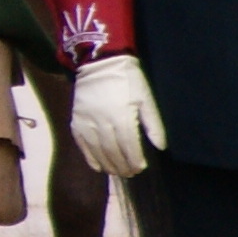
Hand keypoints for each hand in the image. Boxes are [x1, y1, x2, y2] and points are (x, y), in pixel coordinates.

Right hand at [67, 54, 165, 178]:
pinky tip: (97, 166)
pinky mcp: (76, 120)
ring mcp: (87, 122)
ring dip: (108, 165)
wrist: (100, 63)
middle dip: (123, 166)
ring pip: (98, 151)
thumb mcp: (145, 99)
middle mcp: (103, 123)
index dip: (135, 161)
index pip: (129, 147)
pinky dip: (89, 158)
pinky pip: (82, 144)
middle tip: (130, 173)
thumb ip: (153, 124)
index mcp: (123, 117)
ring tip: (117, 172)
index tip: (140, 168)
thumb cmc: (128, 80)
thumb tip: (160, 147)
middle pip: (113, 152)